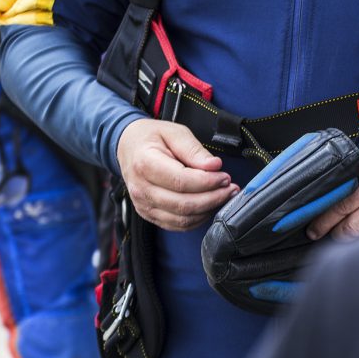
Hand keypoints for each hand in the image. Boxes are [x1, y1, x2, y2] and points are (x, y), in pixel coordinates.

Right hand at [116, 118, 238, 230]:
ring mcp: (143, 205)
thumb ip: (194, 150)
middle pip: (183, 204)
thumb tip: (214, 166)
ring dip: (207, 210)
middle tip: (230, 187)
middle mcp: (141, 189)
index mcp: (145, 164)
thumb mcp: (174, 132)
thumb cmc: (152, 137)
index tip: (225, 176)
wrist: (128, 146)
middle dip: (212, 198)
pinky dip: (197, 219)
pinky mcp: (149, 214)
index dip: (207, 182)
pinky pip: (176, 225)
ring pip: (182, 219)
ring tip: (224, 195)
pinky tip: (209, 205)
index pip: (181, 181)